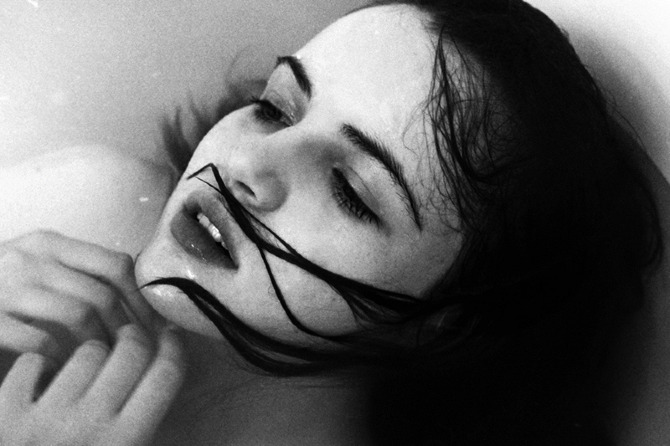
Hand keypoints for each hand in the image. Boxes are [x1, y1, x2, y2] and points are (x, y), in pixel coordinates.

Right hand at [0, 231, 162, 361]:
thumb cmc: (5, 285)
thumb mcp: (40, 266)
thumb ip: (79, 273)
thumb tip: (140, 301)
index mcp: (50, 243)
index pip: (115, 263)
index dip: (141, 297)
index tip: (153, 323)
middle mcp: (30, 259)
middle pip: (101, 293)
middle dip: (127, 328)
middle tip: (137, 352)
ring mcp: (7, 288)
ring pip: (78, 316)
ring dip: (101, 345)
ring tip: (108, 362)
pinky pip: (41, 342)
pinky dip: (64, 359)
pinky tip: (69, 368)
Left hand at [0, 324, 184, 445]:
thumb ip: (143, 427)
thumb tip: (162, 375)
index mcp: (125, 443)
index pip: (165, 375)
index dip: (173, 348)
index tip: (171, 336)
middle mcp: (88, 427)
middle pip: (131, 352)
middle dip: (136, 339)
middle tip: (133, 340)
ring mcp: (43, 420)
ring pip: (86, 351)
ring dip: (92, 354)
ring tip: (90, 366)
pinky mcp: (5, 414)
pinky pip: (32, 362)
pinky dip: (39, 365)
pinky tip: (45, 379)